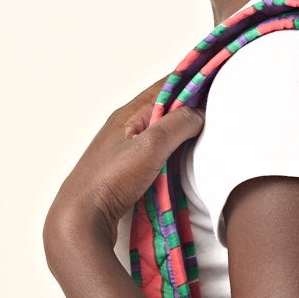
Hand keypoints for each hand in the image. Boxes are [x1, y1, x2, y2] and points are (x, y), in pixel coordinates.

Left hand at [42, 74, 204, 260]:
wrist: (81, 218)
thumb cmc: (110, 180)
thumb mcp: (150, 146)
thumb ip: (177, 124)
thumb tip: (199, 113)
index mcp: (129, 113)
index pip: (166, 85)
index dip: (192, 80)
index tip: (216, 80)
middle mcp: (125, 126)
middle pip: (164, 106)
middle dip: (190, 103)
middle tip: (217, 104)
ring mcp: (124, 148)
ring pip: (160, 128)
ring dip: (181, 126)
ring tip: (206, 127)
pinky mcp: (126, 169)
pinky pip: (156, 148)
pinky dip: (173, 146)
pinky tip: (183, 154)